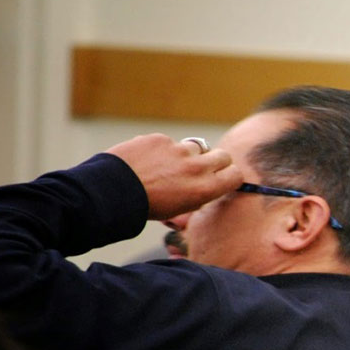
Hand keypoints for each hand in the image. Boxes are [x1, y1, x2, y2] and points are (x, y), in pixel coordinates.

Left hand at [106, 134, 242, 219]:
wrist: (113, 191)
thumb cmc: (146, 206)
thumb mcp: (178, 211)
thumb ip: (197, 198)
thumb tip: (204, 191)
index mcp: (205, 188)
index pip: (236, 174)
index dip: (230, 176)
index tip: (222, 178)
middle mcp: (197, 167)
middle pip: (223, 155)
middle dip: (216, 162)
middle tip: (201, 169)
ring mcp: (179, 150)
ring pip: (195, 148)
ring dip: (187, 155)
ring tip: (167, 167)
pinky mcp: (161, 139)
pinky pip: (169, 143)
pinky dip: (162, 150)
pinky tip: (147, 162)